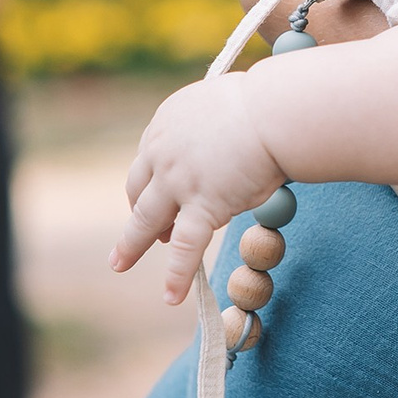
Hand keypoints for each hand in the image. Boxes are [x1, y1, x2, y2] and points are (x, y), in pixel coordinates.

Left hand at [111, 72, 286, 302]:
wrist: (277, 111)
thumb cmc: (267, 102)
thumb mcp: (224, 103)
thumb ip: (213, 125)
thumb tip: (225, 139)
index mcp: (166, 121)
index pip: (148, 158)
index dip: (152, 182)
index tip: (159, 196)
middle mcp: (163, 151)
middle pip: (139, 189)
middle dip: (140, 213)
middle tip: (142, 234)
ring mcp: (178, 181)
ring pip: (145, 220)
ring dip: (131, 244)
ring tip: (120, 263)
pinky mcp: (202, 206)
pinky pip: (185, 247)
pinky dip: (176, 274)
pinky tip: (170, 296)